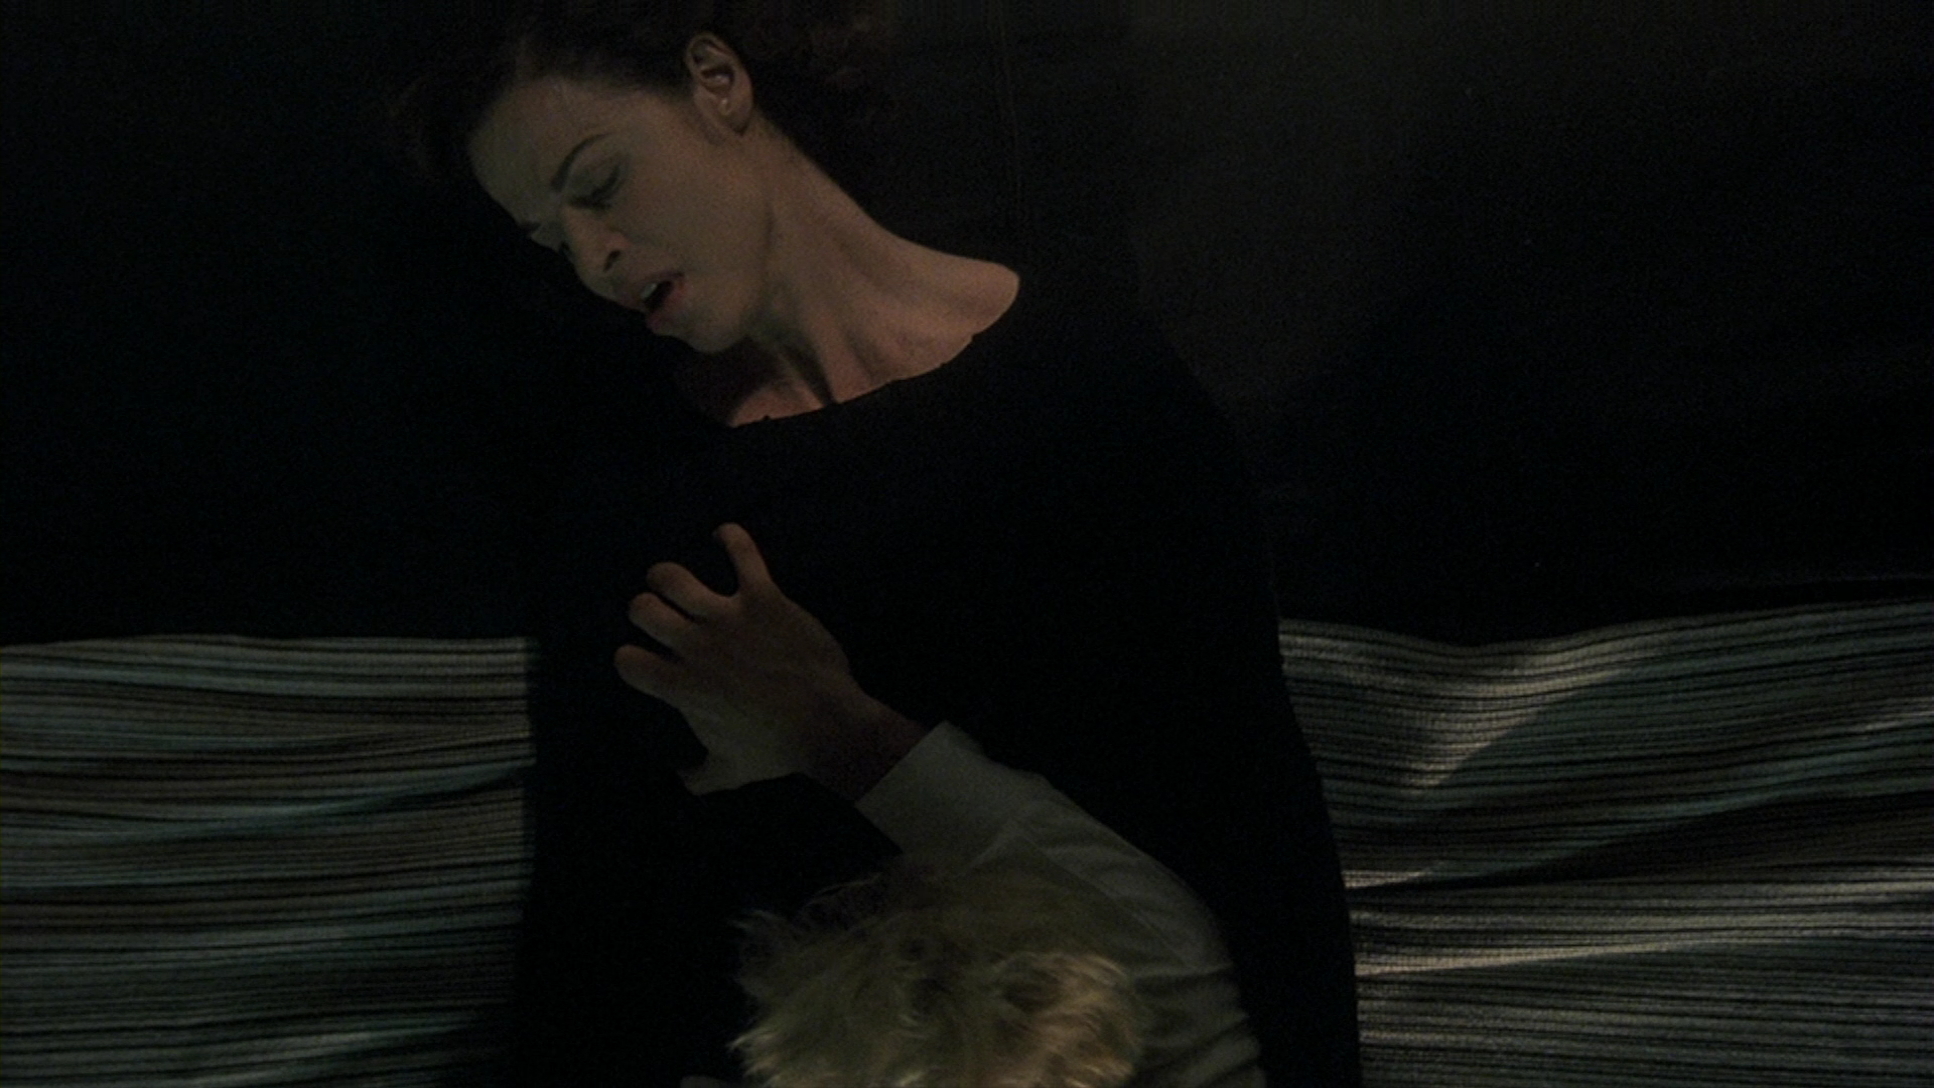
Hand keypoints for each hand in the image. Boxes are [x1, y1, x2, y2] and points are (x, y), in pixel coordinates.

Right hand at [614, 524, 923, 796]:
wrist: (828, 725)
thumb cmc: (778, 750)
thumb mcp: (730, 772)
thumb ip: (699, 777)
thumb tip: (682, 782)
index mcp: (682, 688)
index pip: (627, 660)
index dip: (631, 658)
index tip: (644, 660)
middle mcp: (696, 647)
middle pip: (642, 608)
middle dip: (645, 608)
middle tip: (661, 615)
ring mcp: (728, 618)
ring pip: (673, 576)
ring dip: (669, 576)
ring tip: (675, 581)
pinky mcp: (763, 598)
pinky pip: (742, 553)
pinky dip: (732, 538)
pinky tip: (725, 535)